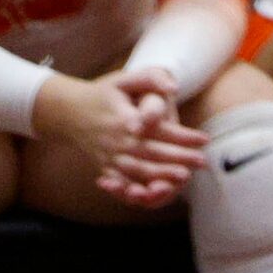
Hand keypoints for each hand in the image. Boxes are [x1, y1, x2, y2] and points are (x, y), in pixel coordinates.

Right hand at [36, 70, 207, 206]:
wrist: (68, 111)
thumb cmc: (103, 93)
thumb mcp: (125, 78)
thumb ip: (151, 77)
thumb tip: (173, 89)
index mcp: (122, 118)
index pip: (158, 129)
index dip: (182, 135)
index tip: (204, 138)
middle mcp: (115, 140)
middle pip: (150, 152)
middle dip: (177, 159)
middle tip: (202, 161)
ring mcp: (108, 157)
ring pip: (137, 171)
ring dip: (161, 176)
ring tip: (185, 177)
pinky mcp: (104, 168)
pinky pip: (121, 183)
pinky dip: (136, 191)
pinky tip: (154, 195)